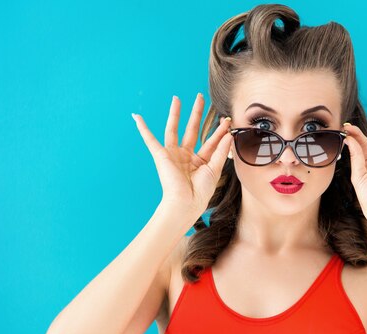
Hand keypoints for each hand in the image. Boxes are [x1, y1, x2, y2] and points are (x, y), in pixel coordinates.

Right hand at [132, 93, 232, 213]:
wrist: (186, 203)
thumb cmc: (200, 192)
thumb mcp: (215, 168)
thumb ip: (221, 149)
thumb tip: (229, 133)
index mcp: (199, 161)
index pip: (210, 140)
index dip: (219, 130)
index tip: (227, 119)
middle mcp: (186, 156)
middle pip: (192, 129)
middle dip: (196, 113)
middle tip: (200, 98)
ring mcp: (173, 155)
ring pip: (174, 129)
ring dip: (175, 114)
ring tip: (177, 99)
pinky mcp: (161, 156)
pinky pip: (150, 140)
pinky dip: (143, 129)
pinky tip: (137, 118)